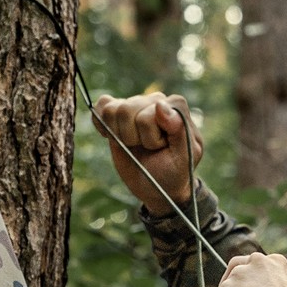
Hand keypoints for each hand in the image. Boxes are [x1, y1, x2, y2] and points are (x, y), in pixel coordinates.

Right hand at [93, 91, 203, 214]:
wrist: (155, 185)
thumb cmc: (174, 171)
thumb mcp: (184, 157)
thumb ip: (180, 129)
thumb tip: (160, 104)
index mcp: (175, 107)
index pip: (153, 110)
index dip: (151, 135)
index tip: (161, 146)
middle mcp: (155, 100)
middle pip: (128, 109)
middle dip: (134, 137)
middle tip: (147, 148)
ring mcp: (135, 103)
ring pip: (112, 110)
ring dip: (120, 135)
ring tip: (134, 144)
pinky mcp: (117, 110)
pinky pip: (101, 105)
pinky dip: (102, 125)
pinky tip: (114, 137)